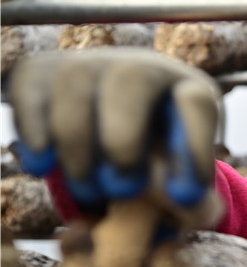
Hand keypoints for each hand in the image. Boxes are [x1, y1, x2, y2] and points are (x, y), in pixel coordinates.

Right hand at [8, 47, 222, 227]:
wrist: (117, 140)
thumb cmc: (160, 168)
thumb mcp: (185, 183)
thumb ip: (192, 202)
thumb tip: (183, 202)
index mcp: (188, 91)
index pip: (196, 103)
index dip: (192, 149)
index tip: (185, 196)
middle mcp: (143, 68)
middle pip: (131, 77)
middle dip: (123, 137)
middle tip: (122, 190)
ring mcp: (92, 64)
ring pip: (74, 80)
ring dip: (76, 143)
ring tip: (86, 190)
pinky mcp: (45, 71)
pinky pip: (30, 85)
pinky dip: (32, 127)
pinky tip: (41, 166)